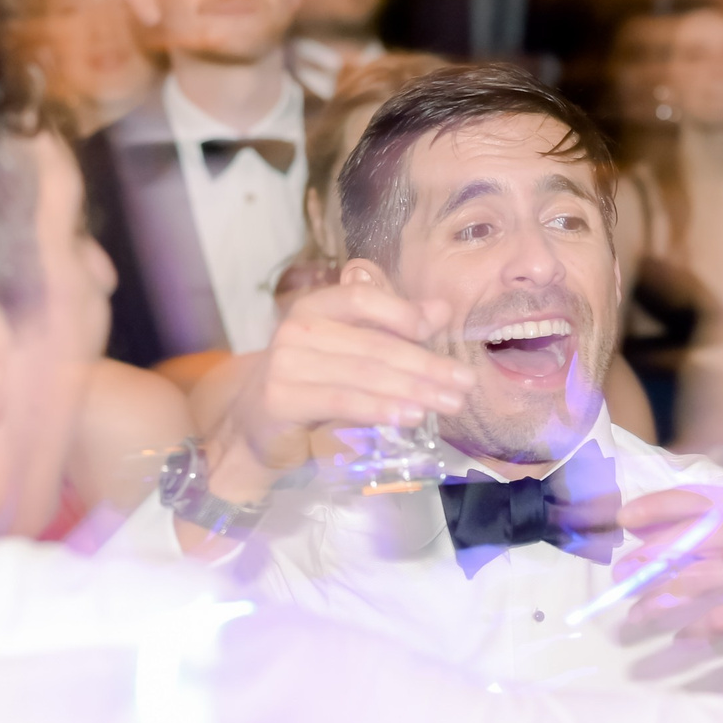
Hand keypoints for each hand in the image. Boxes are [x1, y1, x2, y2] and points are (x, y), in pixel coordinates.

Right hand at [206, 276, 472, 505]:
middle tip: (464, 383)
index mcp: (316, 306)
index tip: (439, 330)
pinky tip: (412, 416)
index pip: (361, 297)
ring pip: (363, 374)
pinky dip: (381, 408)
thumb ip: (394, 328)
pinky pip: (342, 402)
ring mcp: (285, 363)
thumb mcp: (354, 352)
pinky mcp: (281, 399)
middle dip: (426, 364)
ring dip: (414, 389)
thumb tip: (442, 309)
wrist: (258, 426)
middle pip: (373, 343)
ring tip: (450, 403)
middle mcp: (296, 329)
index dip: (401, 311)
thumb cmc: (313, 384)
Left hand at [614, 485, 722, 650]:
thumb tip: (640, 529)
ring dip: (661, 598)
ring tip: (638, 614)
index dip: (656, 506)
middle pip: (693, 537)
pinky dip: (695, 629)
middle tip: (622, 575)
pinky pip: (720, 616)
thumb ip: (696, 531)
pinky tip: (681, 636)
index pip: (695, 498)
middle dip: (650, 557)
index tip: (623, 520)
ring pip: (700, 578)